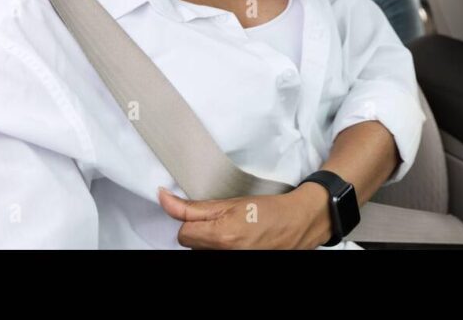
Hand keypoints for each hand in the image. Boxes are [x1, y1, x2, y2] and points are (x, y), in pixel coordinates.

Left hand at [157, 183, 331, 248]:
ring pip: (204, 253)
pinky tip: (239, 241)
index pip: (183, 234)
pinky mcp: (240, 264)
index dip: (192, 221)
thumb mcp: (230, 202)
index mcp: (221, 236)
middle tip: (225, 220)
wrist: (298, 222)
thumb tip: (164, 198)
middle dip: (203, 232)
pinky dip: (223, 248)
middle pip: (192, 246)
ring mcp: (232, 261)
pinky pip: (218, 256)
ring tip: (234, 231)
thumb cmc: (270, 210)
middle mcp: (224, 255)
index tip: (207, 214)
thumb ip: (193, 206)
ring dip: (213, 242)